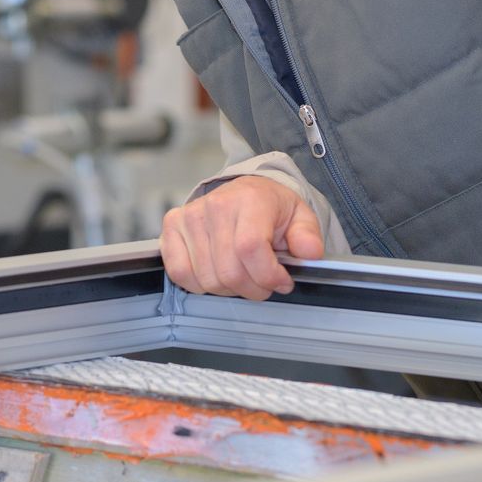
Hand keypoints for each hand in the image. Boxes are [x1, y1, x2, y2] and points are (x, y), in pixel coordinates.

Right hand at [160, 175, 323, 300]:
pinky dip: (200, 285)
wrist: (244, 192)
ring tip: (243, 276)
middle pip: (228, 271)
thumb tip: (309, 252)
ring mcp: (189, 217)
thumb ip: (307, 235)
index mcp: (250, 199)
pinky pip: (180, 273)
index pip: (250, 249)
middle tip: (264, 284)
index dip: (267, 276)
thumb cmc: (270, 208)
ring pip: (207, 279)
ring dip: (229, 290)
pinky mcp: (171, 227)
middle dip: (253, 289)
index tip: (282, 282)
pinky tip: (217, 274)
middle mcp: (215, 205)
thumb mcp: (299, 217)